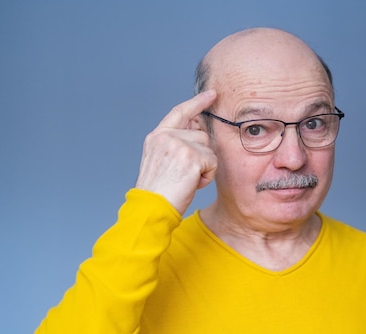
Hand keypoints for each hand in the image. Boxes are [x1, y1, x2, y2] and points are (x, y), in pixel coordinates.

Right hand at [135, 90, 217, 213]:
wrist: (151, 207)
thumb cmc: (158, 191)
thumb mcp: (160, 160)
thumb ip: (175, 144)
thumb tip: (198, 132)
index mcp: (157, 136)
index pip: (180, 112)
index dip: (197, 102)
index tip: (211, 94)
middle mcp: (167, 136)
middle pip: (202, 135)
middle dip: (201, 154)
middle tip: (184, 173)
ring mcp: (179, 144)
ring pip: (209, 149)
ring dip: (204, 166)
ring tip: (186, 179)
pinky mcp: (192, 156)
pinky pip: (213, 162)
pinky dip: (207, 177)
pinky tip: (192, 184)